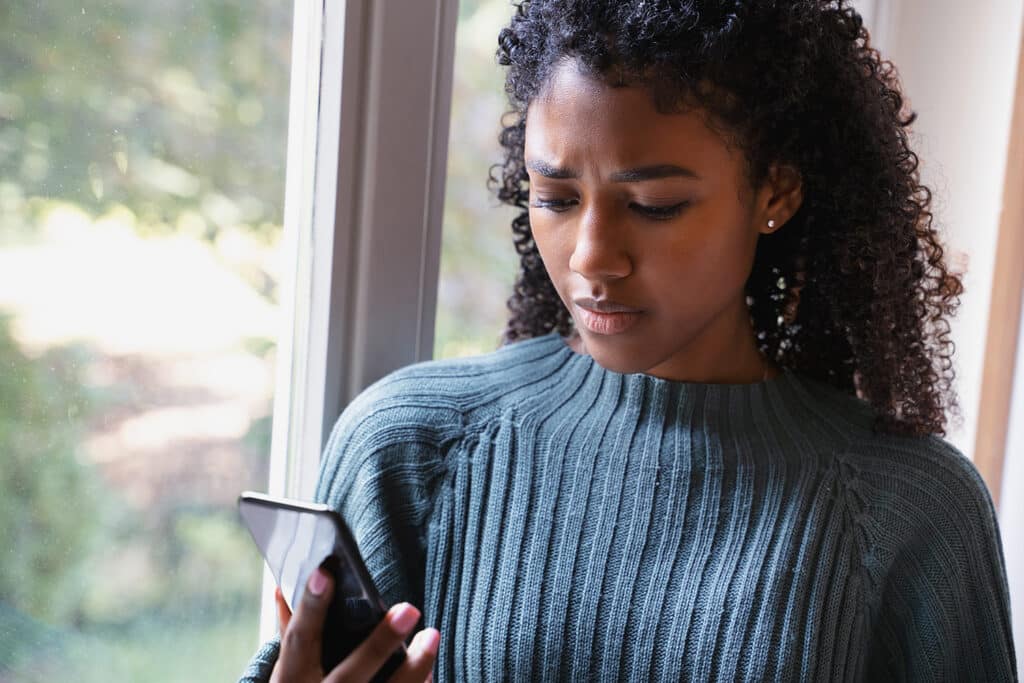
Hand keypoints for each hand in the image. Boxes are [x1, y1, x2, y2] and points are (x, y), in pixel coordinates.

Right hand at [270, 567, 439, 682]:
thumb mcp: (286, 670)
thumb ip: (290, 631)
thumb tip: (282, 588)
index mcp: (291, 679)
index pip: (300, 639)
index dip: (311, 607)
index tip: (325, 573)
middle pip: (352, 672)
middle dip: (380, 643)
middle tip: (409, 609)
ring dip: (413, 667)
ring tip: (432, 635)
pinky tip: (430, 672)